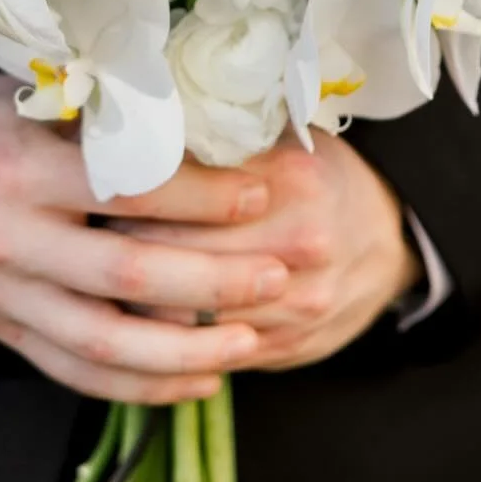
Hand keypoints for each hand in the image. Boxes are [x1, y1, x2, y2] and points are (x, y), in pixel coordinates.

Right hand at [0, 76, 288, 402]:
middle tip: (280, 273)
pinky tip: (200, 381)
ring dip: (188, 349)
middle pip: (127, 273)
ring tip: (252, 341)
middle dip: (214, 278)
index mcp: (19, 169)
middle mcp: (10, 239)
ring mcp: (6, 296)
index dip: (201, 195)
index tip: (260, 191)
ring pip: (106, 341)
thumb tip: (211, 121)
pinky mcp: (6, 333)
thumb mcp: (30, 100)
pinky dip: (141, 386)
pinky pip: (78, 374)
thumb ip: (105, 118)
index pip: (127, 188)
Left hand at [118, 134, 418, 369]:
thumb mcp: (282, 139)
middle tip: (90, 237)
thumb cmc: (319, 178)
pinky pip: (208, 352)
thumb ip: (221, 140)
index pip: (185, 194)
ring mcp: (297, 304)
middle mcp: (299, 244)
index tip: (100, 188)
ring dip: (137, 302)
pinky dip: (169, 338)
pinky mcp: (287, 347)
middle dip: (122, 251)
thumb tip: (137, 128)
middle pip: (178, 259)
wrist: (389, 239)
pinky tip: (144, 317)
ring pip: (186, 317)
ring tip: (106, 279)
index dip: (132, 196)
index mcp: (293, 180)